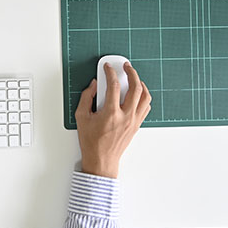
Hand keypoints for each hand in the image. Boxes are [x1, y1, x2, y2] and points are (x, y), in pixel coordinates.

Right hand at [75, 62, 151, 177]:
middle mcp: (126, 116)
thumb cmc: (91, 142)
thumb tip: (93, 85)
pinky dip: (144, 97)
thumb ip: (86, 98)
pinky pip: (146, 107)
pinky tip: (138, 93)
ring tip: (134, 78)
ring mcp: (134, 120)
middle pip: (135, 87)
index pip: (113, 85)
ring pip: (145, 96)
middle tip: (126, 66)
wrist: (102, 160)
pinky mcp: (137, 125)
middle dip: (131, 72)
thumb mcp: (81, 117)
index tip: (108, 67)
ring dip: (141, 84)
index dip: (110, 72)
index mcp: (111, 113)